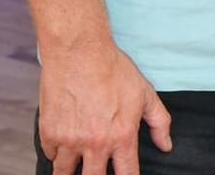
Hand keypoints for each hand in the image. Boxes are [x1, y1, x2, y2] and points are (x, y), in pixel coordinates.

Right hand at [38, 39, 171, 174]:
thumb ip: (159, 122)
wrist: (79, 53)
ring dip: (71, 173)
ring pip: (65, 173)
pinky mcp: (49, 133)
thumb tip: (165, 145)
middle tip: (98, 172)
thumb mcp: (145, 93)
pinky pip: (50, 155)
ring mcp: (69, 140)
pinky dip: (56, 155)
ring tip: (76, 169)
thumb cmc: (113, 70)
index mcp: (122, 136)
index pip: (127, 174)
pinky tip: (62, 150)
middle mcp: (95, 143)